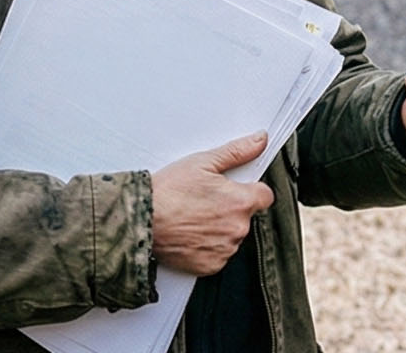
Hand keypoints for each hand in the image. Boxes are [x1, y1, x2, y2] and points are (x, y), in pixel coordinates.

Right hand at [150, 132, 275, 275]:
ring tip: (194, 217)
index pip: (265, 196)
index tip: (235, 188)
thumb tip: (260, 140)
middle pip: (246, 216)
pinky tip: (190, 234)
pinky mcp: (211, 266)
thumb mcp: (203, 162)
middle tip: (205, 201)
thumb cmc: (168, 191)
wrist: (140, 221)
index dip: (251, 190)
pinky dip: (208, 246)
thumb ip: (237, 151)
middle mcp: (237, 229)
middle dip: (231, 208)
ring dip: (220, 228)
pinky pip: (218, 254)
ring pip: (231, 236)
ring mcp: (225, 249)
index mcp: (241, 202)